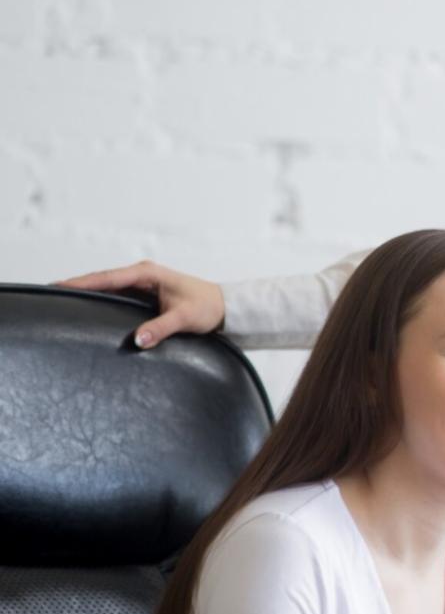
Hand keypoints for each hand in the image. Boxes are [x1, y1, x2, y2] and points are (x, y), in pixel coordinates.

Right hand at [56, 260, 224, 348]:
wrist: (226, 308)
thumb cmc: (208, 307)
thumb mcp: (184, 318)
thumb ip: (161, 328)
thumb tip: (138, 340)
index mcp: (147, 273)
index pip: (107, 278)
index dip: (81, 283)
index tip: (57, 286)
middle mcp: (142, 275)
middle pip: (102, 281)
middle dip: (76, 287)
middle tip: (48, 295)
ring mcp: (142, 285)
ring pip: (108, 289)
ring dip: (88, 294)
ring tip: (60, 302)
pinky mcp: (145, 296)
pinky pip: (117, 297)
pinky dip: (102, 301)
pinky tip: (88, 310)